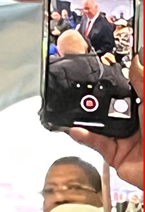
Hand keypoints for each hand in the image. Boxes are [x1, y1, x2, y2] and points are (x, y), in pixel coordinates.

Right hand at [70, 54, 142, 188]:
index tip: (103, 64)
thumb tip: (138, 57)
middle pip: (111, 104)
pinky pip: (95, 143)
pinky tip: (76, 130)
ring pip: (101, 124)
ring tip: (73, 107)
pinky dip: (84, 137)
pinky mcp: (115, 154)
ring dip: (87, 118)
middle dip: (97, 98)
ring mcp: (125, 137)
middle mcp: (137, 120)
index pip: (131, 86)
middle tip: (82, 87)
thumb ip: (143, 81)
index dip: (118, 77)